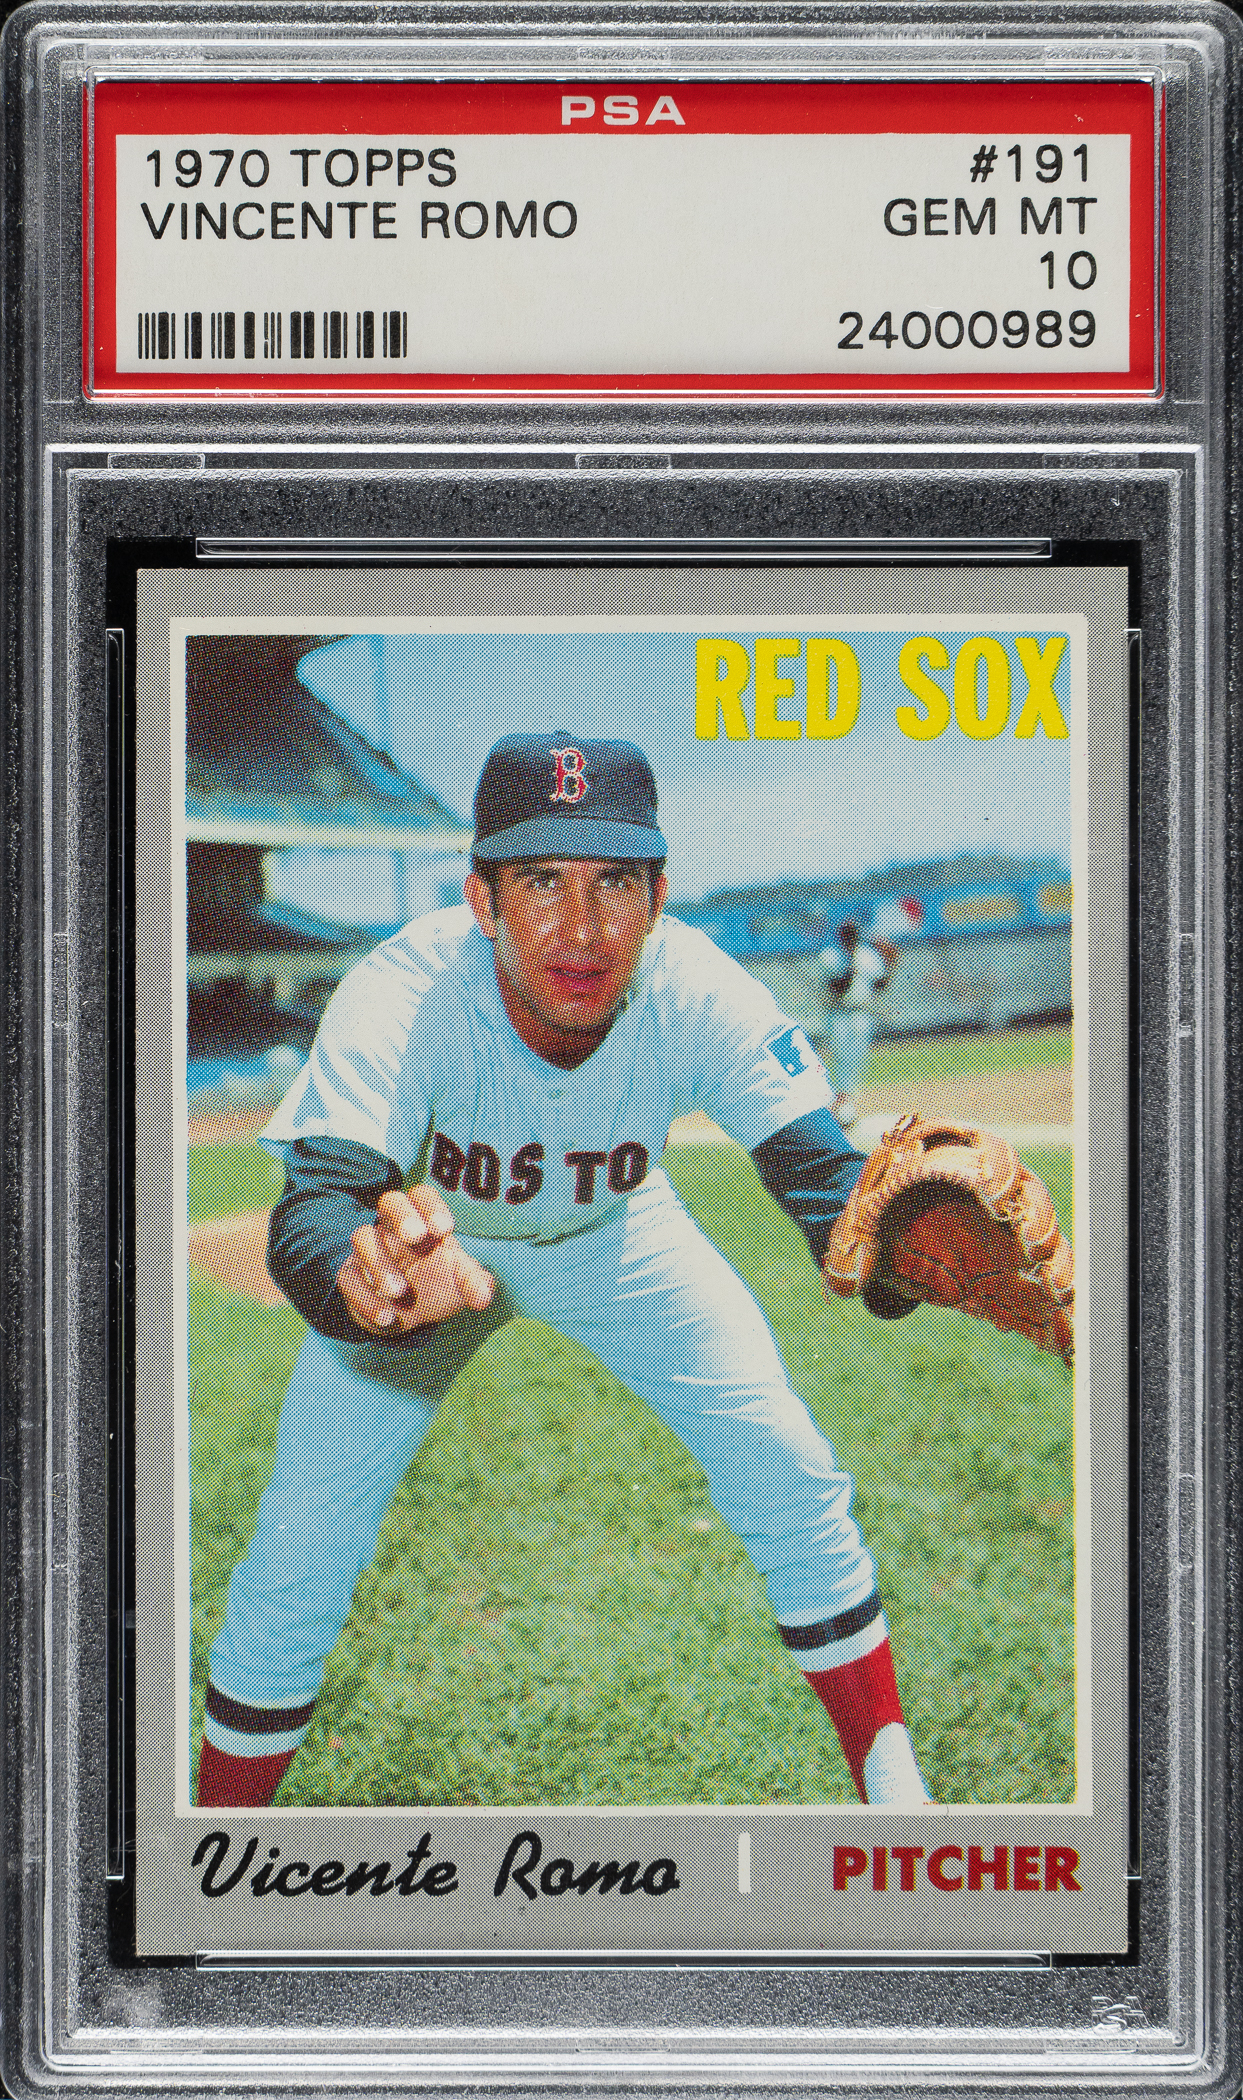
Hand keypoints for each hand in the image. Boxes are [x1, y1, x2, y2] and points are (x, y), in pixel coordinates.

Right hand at [336, 1186, 495, 1336]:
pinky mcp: (351, 1275)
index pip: (422, 1196)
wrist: (407, 1315)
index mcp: (423, 1222)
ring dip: (381, 1264)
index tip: (444, 1230)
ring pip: (363, 1238)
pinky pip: (348, 1277)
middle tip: (416, 1237)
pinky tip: (386, 1318)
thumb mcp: (460, 1285)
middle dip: (402, 1215)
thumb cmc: (437, 1285)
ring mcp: (369, 1250)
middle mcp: (393, 1229)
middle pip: (390, 1201)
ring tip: (400, 1293)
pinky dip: (365, 1299)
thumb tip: (483, 1296)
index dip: (431, 1207)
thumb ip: (475, 1285)